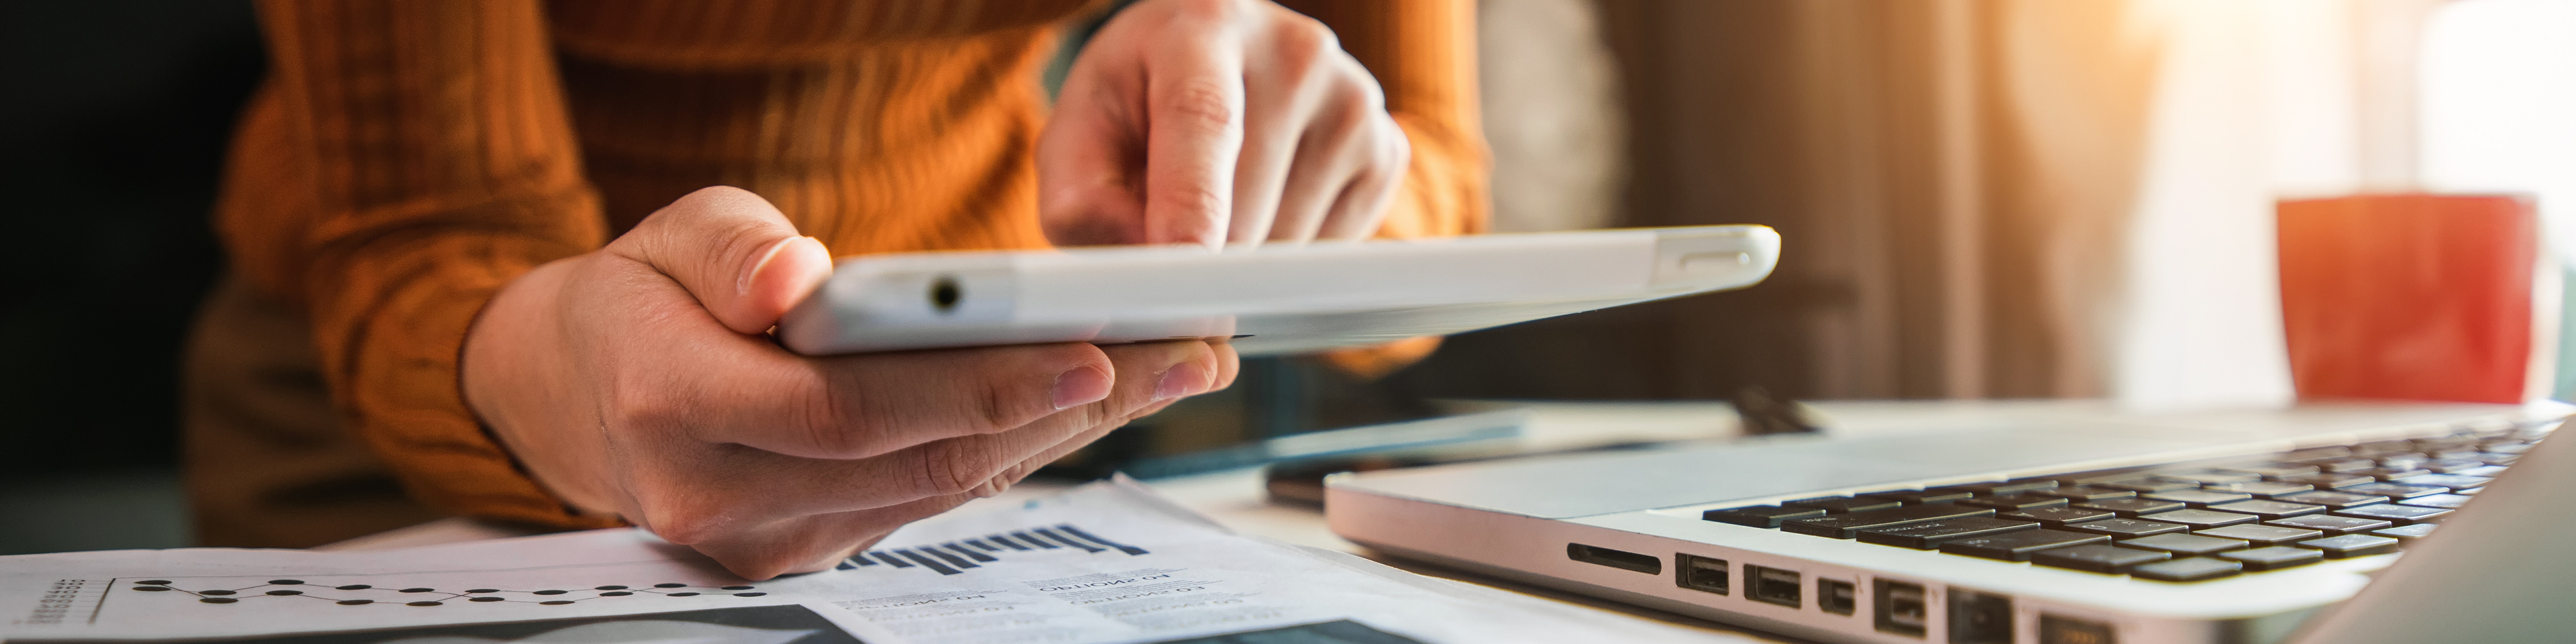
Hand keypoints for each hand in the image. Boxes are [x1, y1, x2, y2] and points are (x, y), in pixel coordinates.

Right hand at [461, 187, 1237, 578]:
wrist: (575, 392)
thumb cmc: (641, 297)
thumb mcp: (671, 236)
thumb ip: (733, 252)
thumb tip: (798, 281)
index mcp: (672, 403)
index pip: (850, 408)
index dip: (978, 386)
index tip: (1092, 350)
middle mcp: (717, 494)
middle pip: (920, 460)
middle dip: (1067, 406)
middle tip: (1182, 355)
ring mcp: (764, 542)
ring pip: (941, 491)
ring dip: (1064, 432)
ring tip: (1166, 371)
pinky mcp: (804, 556)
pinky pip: (930, 503)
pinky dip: (1016, 451)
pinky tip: (1092, 405)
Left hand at [1039, 0, 1408, 246]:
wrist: (1214, 72)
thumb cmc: (1139, 107)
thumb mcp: (1081, 138)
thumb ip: (1083, 202)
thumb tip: (1140, 267)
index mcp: (1203, 27)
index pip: (1204, 120)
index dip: (1192, 204)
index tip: (1180, 274)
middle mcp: (1293, 51)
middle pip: (1249, 203)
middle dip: (1199, 263)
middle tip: (1162, 252)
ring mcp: (1353, 97)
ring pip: (1294, 242)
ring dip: (1245, 266)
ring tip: (1216, 211)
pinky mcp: (1386, 148)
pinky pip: (1335, 250)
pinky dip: (1292, 260)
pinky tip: (1264, 213)